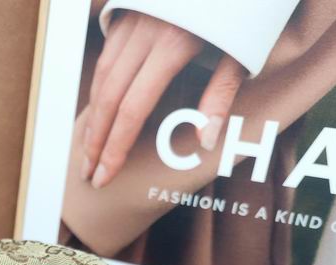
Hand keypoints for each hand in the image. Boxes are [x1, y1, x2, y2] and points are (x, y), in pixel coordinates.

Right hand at [81, 11, 246, 187]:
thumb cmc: (246, 7)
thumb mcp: (244, 49)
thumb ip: (221, 94)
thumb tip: (205, 141)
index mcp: (173, 45)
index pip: (132, 111)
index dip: (115, 149)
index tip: (104, 177)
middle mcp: (145, 32)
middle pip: (108, 99)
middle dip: (95, 141)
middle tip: (88, 173)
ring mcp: (132, 20)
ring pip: (101, 78)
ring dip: (92, 119)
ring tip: (88, 150)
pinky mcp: (127, 12)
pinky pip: (106, 59)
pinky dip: (98, 90)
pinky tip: (97, 114)